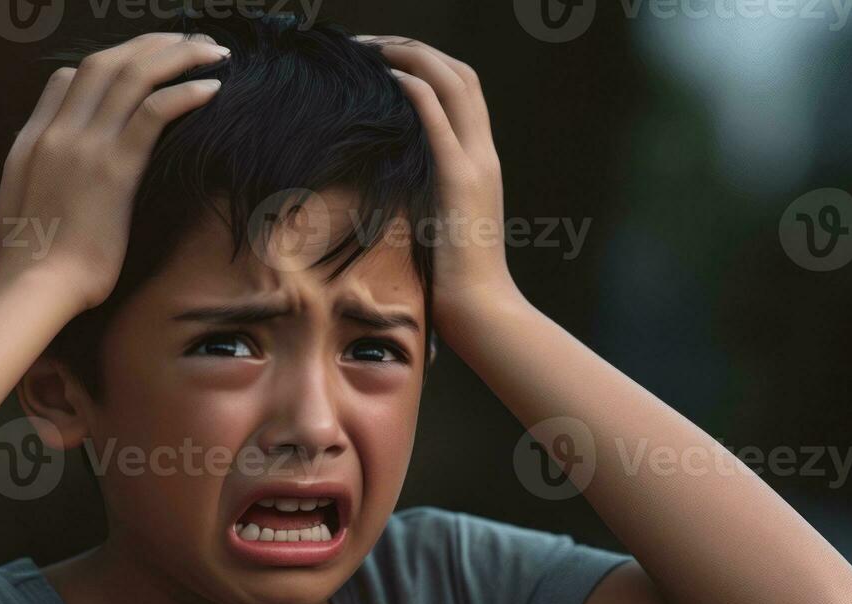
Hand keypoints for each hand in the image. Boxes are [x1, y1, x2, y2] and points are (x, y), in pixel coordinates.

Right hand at [0, 33, 229, 312]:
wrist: (32, 286)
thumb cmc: (30, 263)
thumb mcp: (20, 207)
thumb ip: (36, 177)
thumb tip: (53, 176)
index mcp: (33, 139)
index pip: (66, 78)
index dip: (109, 64)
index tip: (144, 66)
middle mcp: (58, 132)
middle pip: (104, 62)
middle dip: (150, 44)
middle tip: (188, 43)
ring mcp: (85, 146)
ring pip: (133, 75)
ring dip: (177, 55)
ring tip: (211, 52)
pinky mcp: (115, 169)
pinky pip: (154, 112)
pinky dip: (185, 92)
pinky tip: (212, 88)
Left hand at [357, 36, 524, 354]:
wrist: (481, 311)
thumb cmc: (451, 284)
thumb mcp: (435, 230)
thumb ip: (421, 202)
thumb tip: (383, 196)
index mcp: (479, 164)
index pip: (462, 91)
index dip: (426, 65)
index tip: (383, 60)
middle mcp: (483, 155)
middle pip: (460, 74)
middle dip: (414, 49)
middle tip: (368, 45)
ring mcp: (474, 164)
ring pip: (453, 83)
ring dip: (410, 57)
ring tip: (369, 49)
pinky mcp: (458, 181)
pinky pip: (437, 119)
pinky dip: (414, 89)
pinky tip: (385, 76)